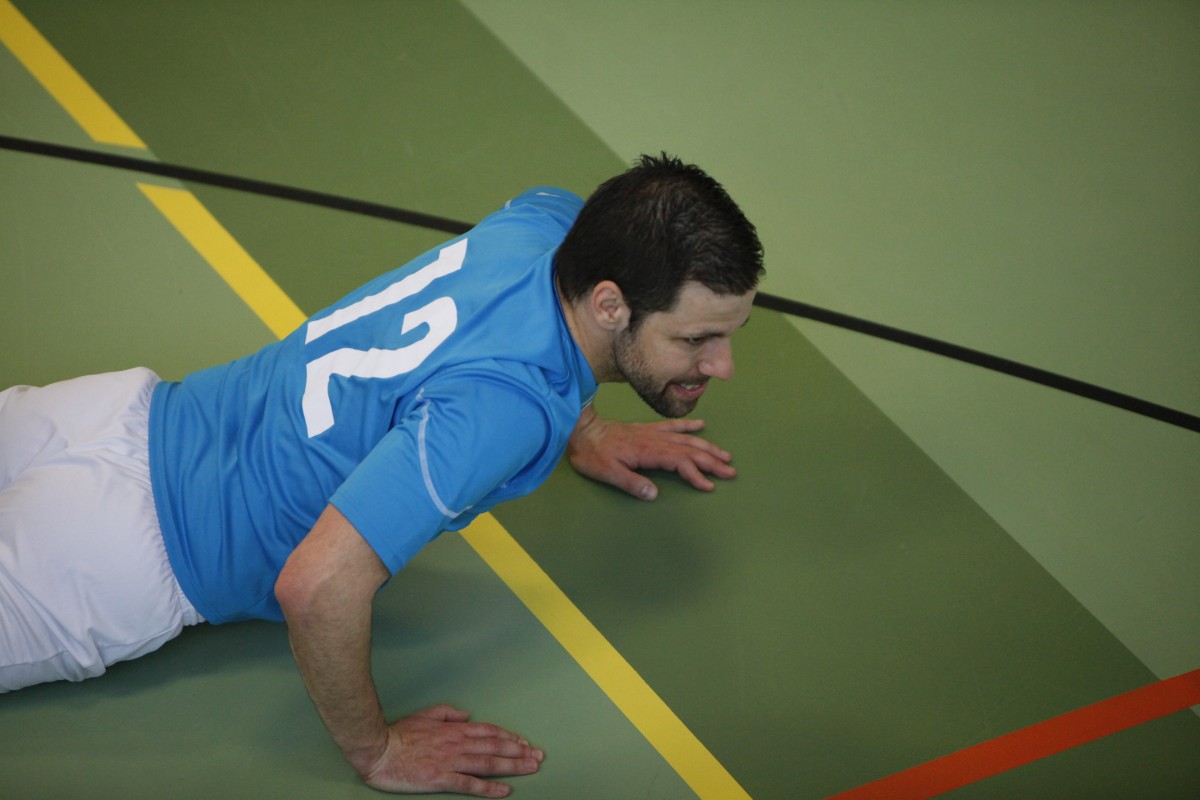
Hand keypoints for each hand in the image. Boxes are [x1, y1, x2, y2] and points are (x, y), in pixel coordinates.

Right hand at [357, 704, 543, 796]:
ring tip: (530, 768)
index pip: (489, 732)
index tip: (524, 743)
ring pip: (488, 763)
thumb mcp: (426, 714)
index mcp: (454, 729)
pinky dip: (489, 788)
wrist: (379, 749)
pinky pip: (470, 784)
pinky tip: (504, 791)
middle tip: (538, 756)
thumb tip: (466, 715)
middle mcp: (457, 744)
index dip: (509, 737)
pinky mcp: (441, 779)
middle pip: (495, 746)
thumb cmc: (399, 734)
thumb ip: (448, 713)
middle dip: (520, 751)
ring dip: (512, 766)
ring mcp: (451, 761)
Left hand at [567, 408, 735, 499]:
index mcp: (648, 452)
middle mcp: (655, 440)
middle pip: (690, 451)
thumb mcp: (607, 473)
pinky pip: (673, 426)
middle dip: (711, 462)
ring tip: (725, 455)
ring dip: (707, 447)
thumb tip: (654, 494)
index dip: (696, 474)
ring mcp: (652, 433)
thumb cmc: (592, 454)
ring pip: (686, 439)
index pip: (680, 463)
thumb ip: (631, 483)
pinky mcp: (647, 429)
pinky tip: (702, 425)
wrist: (581, 430)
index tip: (710, 486)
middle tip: (730, 472)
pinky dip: (689, 426)